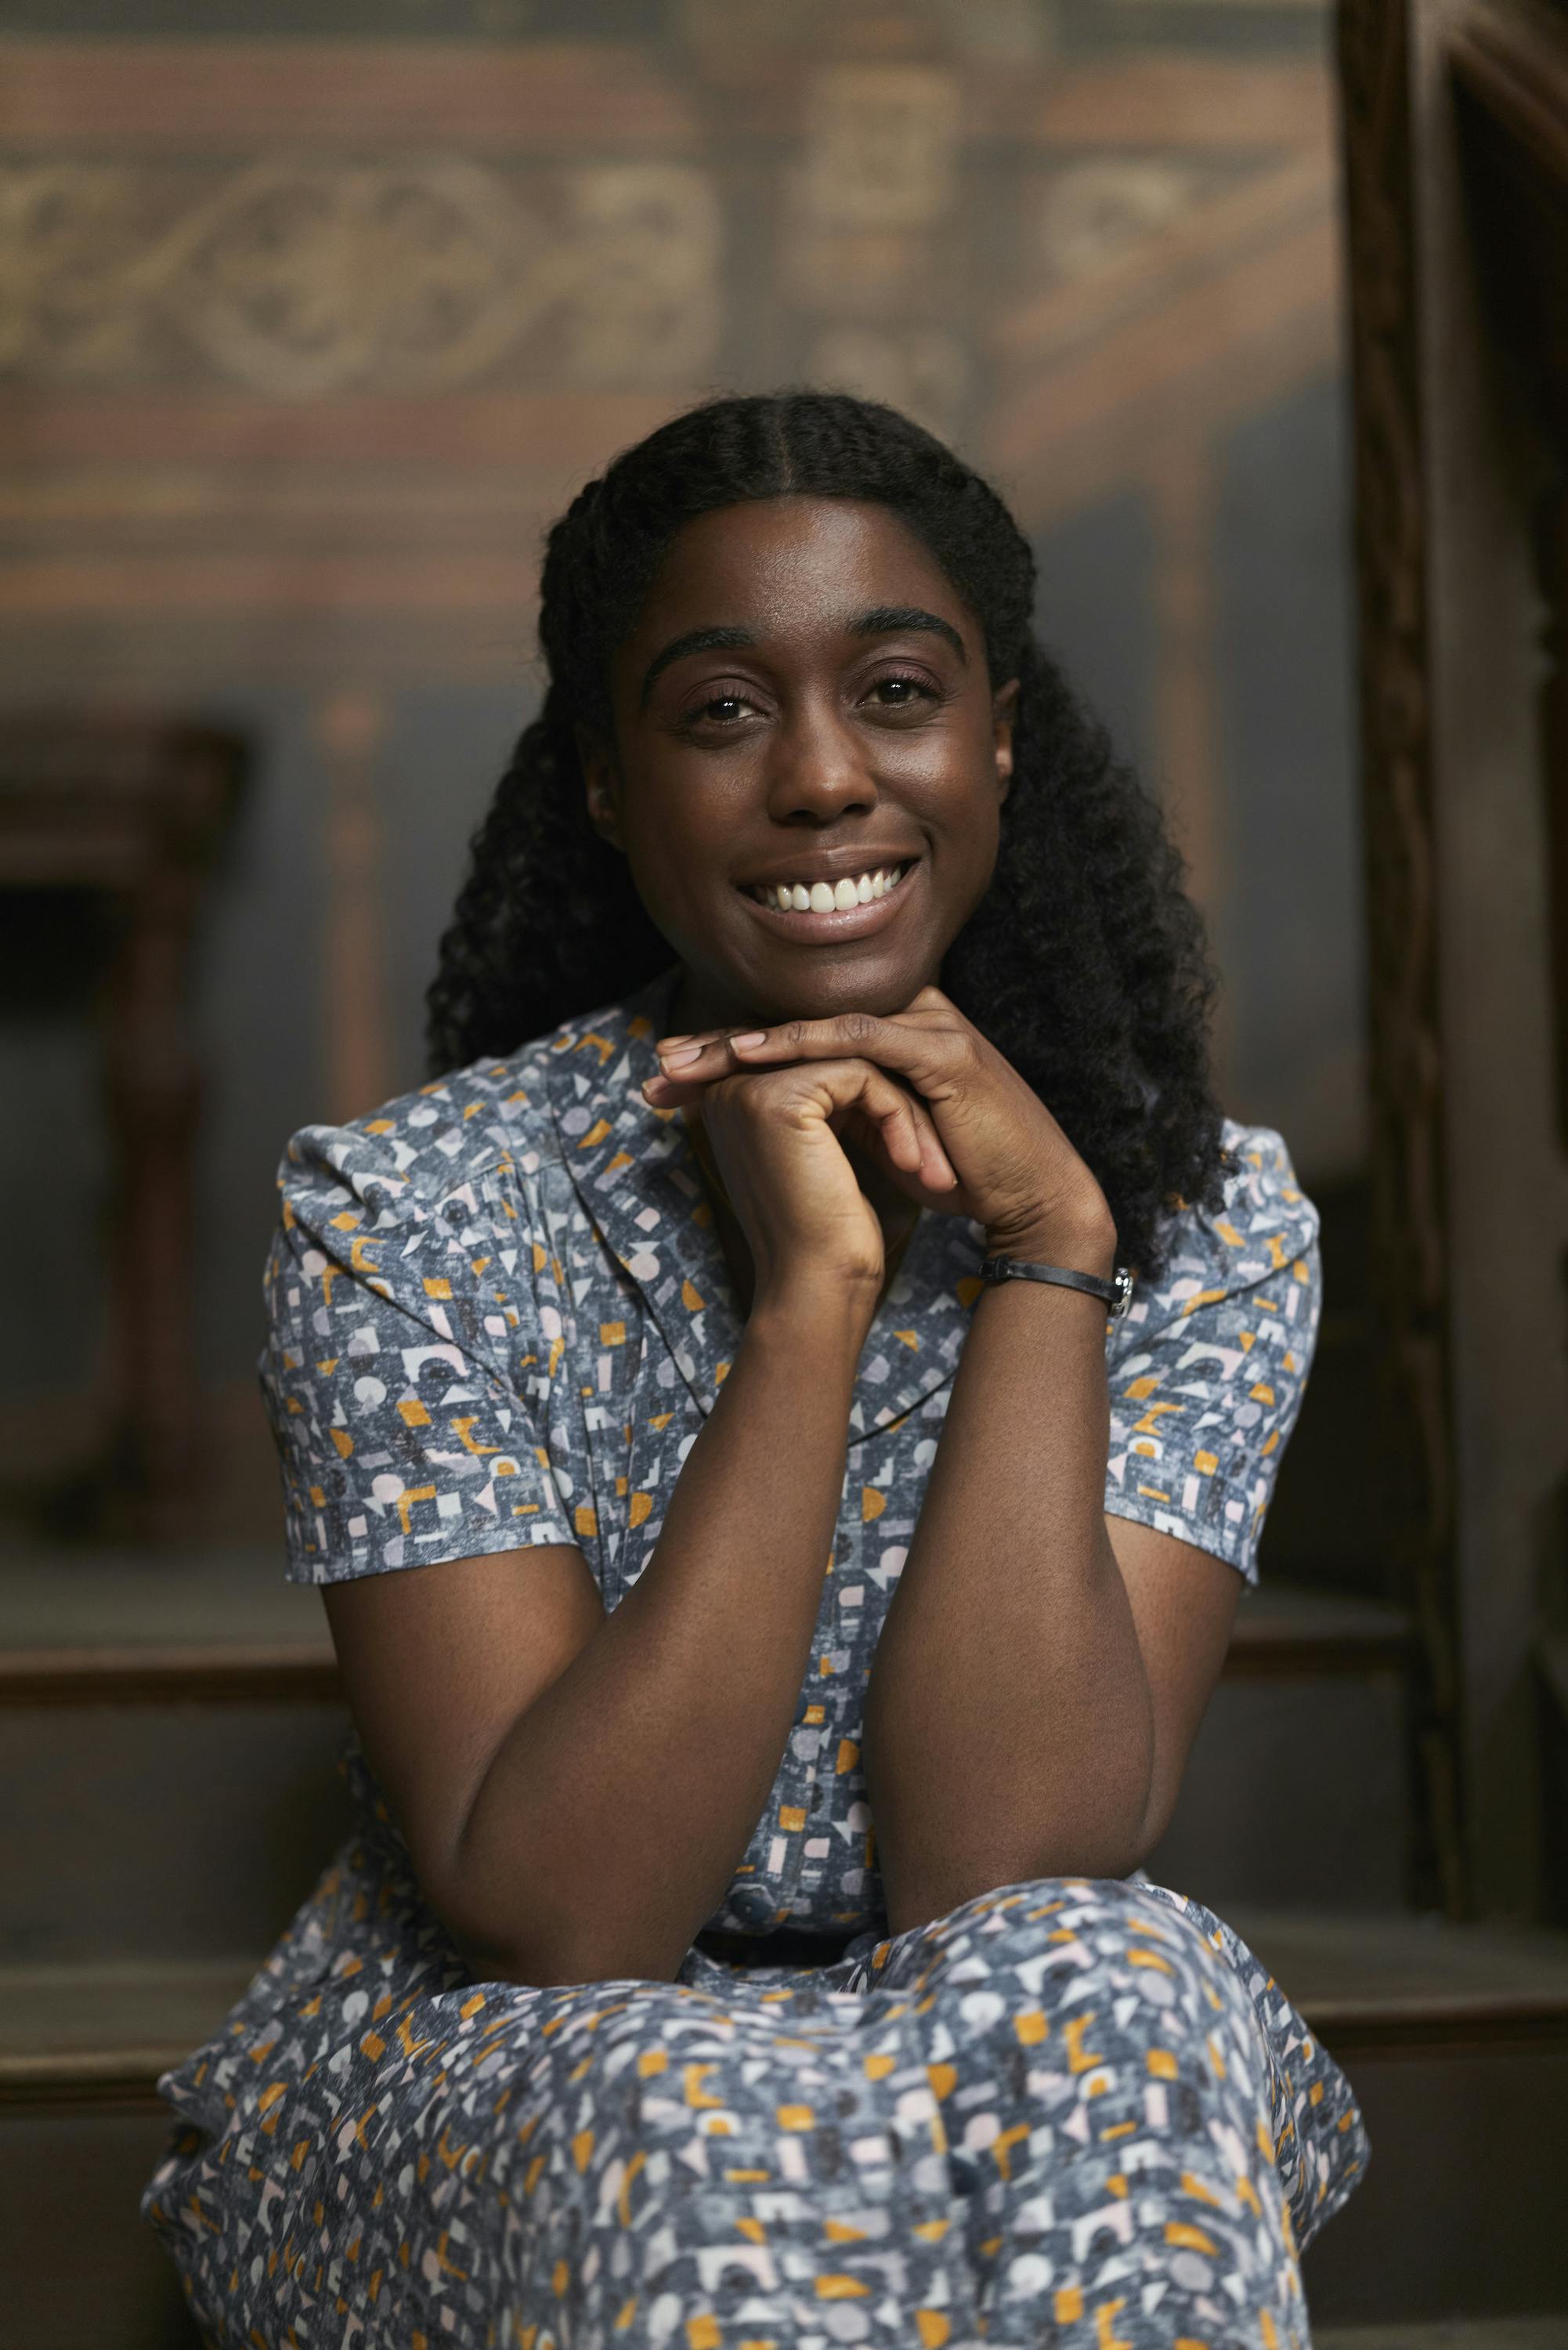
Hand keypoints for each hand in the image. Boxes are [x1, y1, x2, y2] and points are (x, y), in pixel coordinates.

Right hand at [641, 1044, 960, 1310]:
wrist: (818, 1284)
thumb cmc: (828, 1232)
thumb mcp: (822, 1151)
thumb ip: (827, 1104)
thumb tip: (865, 1066)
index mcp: (734, 1097)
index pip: (824, 1067)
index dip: (877, 1101)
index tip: (915, 1145)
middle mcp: (731, 1085)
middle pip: (840, 1060)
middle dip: (896, 1105)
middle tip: (935, 1155)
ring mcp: (750, 1088)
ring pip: (858, 1065)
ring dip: (906, 1115)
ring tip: (933, 1168)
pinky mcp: (779, 1098)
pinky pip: (864, 1079)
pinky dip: (900, 1119)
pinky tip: (914, 1166)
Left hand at [643, 985, 1116, 1267]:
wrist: (1033, 1201)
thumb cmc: (959, 1174)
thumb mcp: (881, 1138)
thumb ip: (838, 1112)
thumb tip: (773, 1117)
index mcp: (896, 1030)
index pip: (799, 1028)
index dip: (732, 1048)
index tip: (671, 1074)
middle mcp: (913, 1014)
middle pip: (798, 1014)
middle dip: (722, 1041)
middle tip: (658, 1063)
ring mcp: (930, 1027)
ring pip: (818, 1020)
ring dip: (745, 1040)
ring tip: (687, 1062)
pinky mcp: (943, 1053)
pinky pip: (859, 1037)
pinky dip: (801, 1043)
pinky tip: (752, 1054)